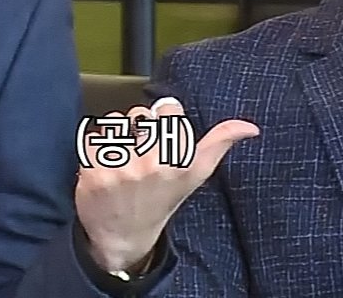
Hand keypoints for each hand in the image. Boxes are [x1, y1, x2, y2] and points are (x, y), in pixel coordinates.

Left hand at [76, 97, 258, 272]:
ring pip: (114, 124)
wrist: (124, 234)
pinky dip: (95, 148)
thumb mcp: (197, 174)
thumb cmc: (162, 198)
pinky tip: (105, 166)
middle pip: (139, 114)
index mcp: (178, 160)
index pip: (168, 108)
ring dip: (115, 136)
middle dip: (138, 127)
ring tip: (122, 159)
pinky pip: (91, 138)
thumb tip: (251, 128)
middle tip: (140, 150)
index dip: (164, 117)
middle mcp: (151, 164)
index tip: (163, 133)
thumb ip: (220, 143)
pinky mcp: (92, 172)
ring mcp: (120, 169)